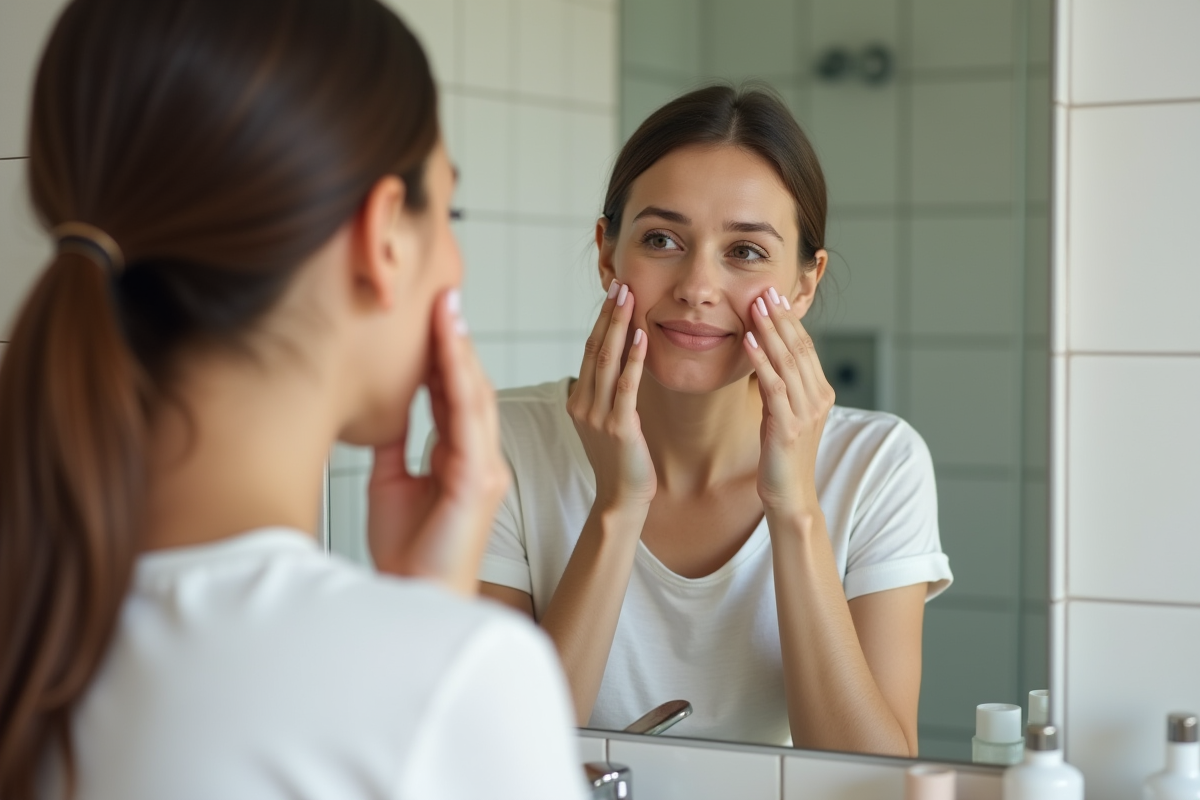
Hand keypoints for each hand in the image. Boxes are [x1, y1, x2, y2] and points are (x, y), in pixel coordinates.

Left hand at [367, 289, 510, 594]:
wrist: (415, 598)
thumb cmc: (407, 552)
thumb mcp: (392, 485)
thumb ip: (394, 445)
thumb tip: (381, 409)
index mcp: (461, 457)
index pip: (454, 394)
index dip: (444, 352)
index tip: (430, 313)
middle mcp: (480, 457)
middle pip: (469, 385)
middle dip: (456, 339)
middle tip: (443, 294)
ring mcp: (484, 467)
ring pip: (474, 396)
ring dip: (460, 351)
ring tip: (448, 310)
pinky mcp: (478, 480)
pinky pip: (469, 422)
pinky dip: (458, 384)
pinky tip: (446, 355)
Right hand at [566, 279, 655, 512]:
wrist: (621, 500)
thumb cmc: (620, 461)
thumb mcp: (607, 421)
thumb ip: (607, 392)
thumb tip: (620, 360)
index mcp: (578, 400)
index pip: (588, 350)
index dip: (600, 319)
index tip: (613, 293)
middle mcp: (582, 404)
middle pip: (594, 348)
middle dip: (608, 314)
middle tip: (620, 283)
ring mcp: (597, 416)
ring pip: (606, 361)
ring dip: (618, 326)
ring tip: (629, 298)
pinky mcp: (619, 428)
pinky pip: (626, 386)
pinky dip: (634, 359)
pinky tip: (642, 336)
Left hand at [741, 287, 834, 519]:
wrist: (790, 496)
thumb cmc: (783, 457)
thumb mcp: (785, 416)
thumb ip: (781, 388)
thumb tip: (767, 358)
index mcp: (821, 394)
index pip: (807, 348)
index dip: (791, 321)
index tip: (775, 296)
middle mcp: (818, 399)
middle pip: (800, 348)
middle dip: (781, 317)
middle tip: (766, 290)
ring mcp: (806, 412)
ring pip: (789, 361)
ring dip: (770, 331)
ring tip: (756, 306)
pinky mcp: (789, 426)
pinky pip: (774, 385)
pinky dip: (761, 360)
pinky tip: (748, 341)